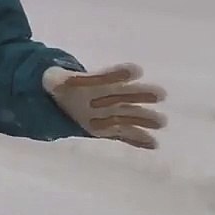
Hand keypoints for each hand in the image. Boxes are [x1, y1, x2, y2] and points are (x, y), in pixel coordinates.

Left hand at [42, 63, 167, 148]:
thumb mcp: (55, 81)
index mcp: (92, 83)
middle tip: (161, 93)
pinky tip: (154, 144)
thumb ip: (54, 80)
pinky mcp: (107, 128)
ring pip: (128, 114)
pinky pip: (124, 134)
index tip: (135, 69)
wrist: (63, 101)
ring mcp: (109, 113)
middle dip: (141, 94)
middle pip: (124, 94)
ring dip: (144, 118)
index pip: (105, 77)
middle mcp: (105, 96)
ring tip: (162, 121)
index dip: (118, 73)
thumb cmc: (62, 87)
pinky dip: (137, 139)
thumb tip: (52, 79)